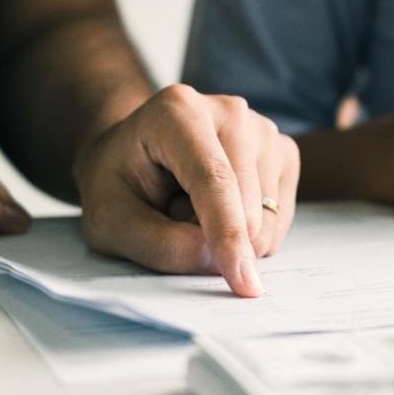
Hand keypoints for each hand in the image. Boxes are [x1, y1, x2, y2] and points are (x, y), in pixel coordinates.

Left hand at [72, 84, 299, 297]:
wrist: (134, 156)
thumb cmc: (119, 184)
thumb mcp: (110, 221)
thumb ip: (158, 244)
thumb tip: (216, 260)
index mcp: (178, 111)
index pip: (214, 179)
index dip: (228, 233)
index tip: (243, 283)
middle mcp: (229, 111)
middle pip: (248, 205)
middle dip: (214, 239)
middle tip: (171, 214)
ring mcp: (262, 129)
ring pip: (267, 218)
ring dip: (229, 235)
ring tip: (192, 207)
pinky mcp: (283, 152)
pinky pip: (279, 220)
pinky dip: (250, 232)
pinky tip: (221, 208)